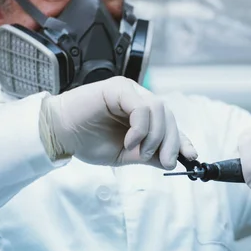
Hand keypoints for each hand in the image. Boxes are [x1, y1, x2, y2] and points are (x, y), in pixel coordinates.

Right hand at [39, 76, 197, 168]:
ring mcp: (130, 91)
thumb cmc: (87, 141)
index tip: (190, 157)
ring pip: (159, 109)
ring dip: (154, 136)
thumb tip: (172, 160)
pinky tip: (129, 142)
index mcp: (141, 114)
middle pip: (168, 116)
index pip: (169, 123)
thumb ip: (148, 154)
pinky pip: (141, 107)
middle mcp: (139, 99)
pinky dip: (141, 128)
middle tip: (165, 162)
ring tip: (138, 152)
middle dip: (171, 141)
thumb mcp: (124, 155)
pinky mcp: (119, 87)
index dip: (181, 139)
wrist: (59, 134)